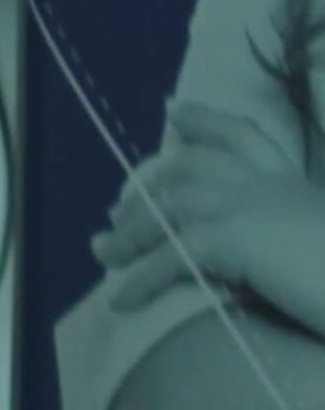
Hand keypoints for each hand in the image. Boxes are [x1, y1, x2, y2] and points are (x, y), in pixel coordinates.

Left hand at [91, 106, 324, 334]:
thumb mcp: (313, 245)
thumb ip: (282, 238)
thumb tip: (245, 257)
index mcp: (294, 184)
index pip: (246, 138)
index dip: (206, 122)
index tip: (172, 109)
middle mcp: (270, 187)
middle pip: (188, 173)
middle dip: (145, 193)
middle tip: (112, 218)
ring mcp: (250, 208)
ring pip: (168, 212)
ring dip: (129, 237)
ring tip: (104, 258)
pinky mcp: (234, 239)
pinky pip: (167, 258)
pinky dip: (139, 280)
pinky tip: (122, 299)